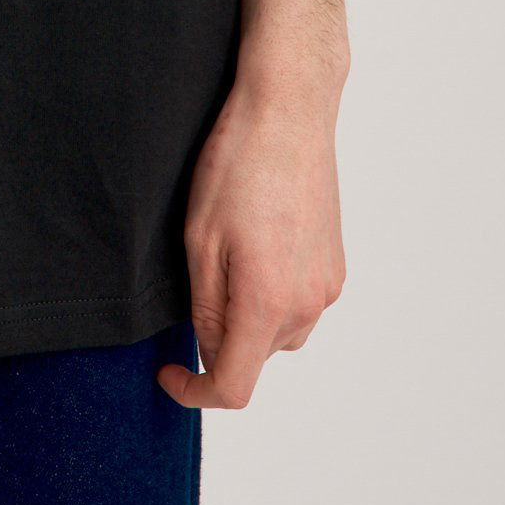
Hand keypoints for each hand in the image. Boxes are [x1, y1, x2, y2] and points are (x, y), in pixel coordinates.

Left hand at [157, 65, 346, 409]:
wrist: (288, 111)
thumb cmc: (237, 163)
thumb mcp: (198, 239)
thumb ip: (205, 307)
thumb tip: (211, 348)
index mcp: (269, 302)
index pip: (234, 386)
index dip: (195, 392)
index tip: (169, 373)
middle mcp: (308, 304)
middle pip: (255, 356)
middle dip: (218, 339)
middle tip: (193, 280)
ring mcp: (327, 285)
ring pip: (277, 331)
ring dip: (248, 316)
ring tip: (226, 254)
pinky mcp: (335, 265)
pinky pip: (299, 303)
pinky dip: (272, 294)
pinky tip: (255, 244)